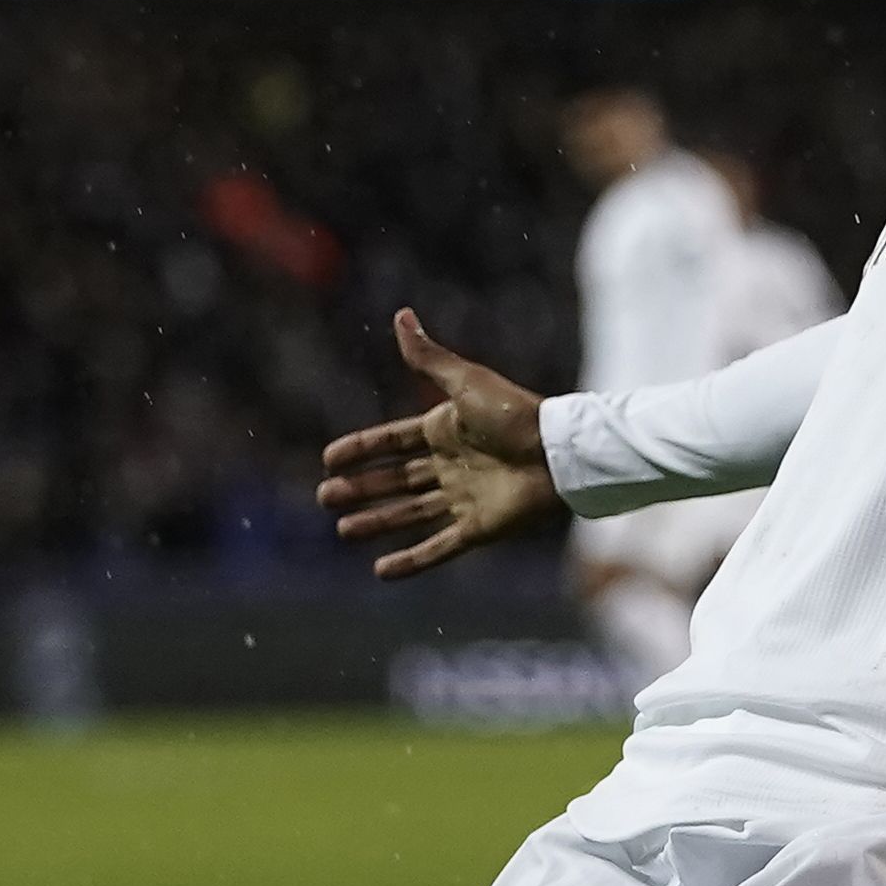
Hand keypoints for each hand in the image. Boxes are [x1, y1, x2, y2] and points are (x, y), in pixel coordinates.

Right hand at [315, 308, 559, 578]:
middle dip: (360, 489)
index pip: (392, 441)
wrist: (559, 452)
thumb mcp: (466, 382)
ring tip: (343, 530)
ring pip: (410, 513)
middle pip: (396, 480)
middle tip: (325, 497)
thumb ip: (429, 357)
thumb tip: (401, 315)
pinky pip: (439, 548)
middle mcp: (452, 464)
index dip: (361, 449)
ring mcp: (465, 497)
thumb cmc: (516, 413)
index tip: (328, 459)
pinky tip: (380, 571)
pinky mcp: (480, 528)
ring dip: (376, 522)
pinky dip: (411, 561)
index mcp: (446, 430)